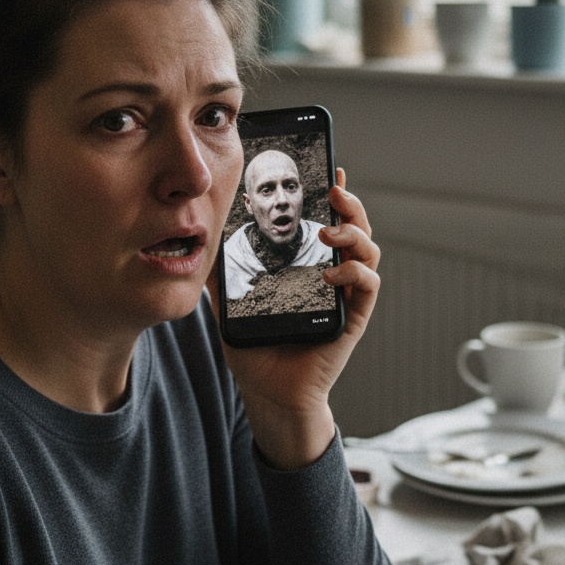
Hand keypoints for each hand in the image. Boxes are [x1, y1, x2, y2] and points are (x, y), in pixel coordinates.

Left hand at [207, 168, 379, 469]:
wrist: (268, 395)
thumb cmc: (255, 349)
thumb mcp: (229, 304)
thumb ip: (219, 275)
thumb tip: (196, 243)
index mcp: (309, 267)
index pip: (327, 222)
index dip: (333, 196)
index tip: (328, 170)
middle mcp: (334, 276)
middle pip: (356, 228)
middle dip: (350, 204)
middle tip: (334, 190)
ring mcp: (346, 296)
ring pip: (368, 251)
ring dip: (353, 233)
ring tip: (327, 231)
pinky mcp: (352, 319)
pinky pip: (368, 286)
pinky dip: (353, 272)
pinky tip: (329, 272)